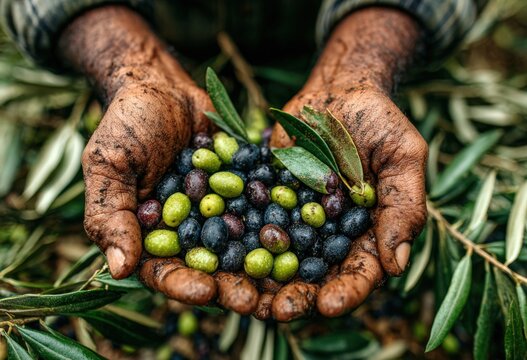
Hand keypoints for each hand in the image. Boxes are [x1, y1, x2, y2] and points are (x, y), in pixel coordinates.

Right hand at [57, 5, 267, 311]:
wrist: (163, 86)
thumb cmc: (128, 124)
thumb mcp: (109, 164)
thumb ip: (110, 214)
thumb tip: (120, 269)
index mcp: (150, 235)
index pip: (164, 271)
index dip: (183, 284)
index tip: (205, 291)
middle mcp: (188, 232)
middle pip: (209, 269)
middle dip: (231, 285)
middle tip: (254, 300)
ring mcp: (220, 213)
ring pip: (242, 247)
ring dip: (263, 266)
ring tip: (284, 280)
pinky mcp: (245, 192)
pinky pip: (263, 210)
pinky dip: (282, 223)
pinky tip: (304, 236)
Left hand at [262, 7, 427, 319]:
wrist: (338, 90)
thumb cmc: (380, 122)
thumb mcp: (402, 158)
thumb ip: (403, 206)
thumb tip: (395, 264)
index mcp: (366, 233)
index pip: (360, 272)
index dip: (347, 292)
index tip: (330, 305)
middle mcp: (327, 233)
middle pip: (314, 274)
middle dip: (297, 295)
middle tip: (278, 311)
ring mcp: (294, 217)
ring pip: (277, 256)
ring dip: (259, 279)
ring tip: (243, 295)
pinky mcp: (266, 197)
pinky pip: (250, 219)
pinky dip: (234, 236)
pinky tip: (218, 250)